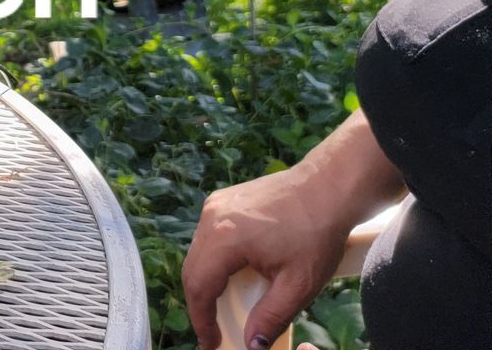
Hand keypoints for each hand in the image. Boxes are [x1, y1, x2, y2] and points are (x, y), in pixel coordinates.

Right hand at [182, 112, 400, 348]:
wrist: (328, 187)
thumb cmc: (317, 234)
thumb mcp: (298, 285)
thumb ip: (270, 317)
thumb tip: (251, 344)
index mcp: (225, 239)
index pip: (199, 287)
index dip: (201, 320)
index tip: (210, 343)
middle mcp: (212, 218)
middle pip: (193, 270)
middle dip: (201, 304)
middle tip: (214, 330)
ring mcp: (215, 206)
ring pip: (198, 253)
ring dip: (207, 281)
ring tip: (223, 305)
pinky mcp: (223, 200)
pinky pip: (208, 236)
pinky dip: (214, 261)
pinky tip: (232, 273)